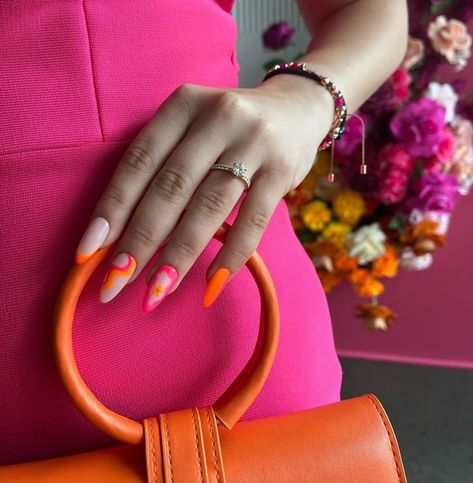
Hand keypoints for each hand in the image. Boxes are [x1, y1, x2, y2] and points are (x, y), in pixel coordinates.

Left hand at [74, 74, 332, 312]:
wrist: (297, 108)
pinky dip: (231, 255)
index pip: (138, 161)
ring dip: (179, 255)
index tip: (88, 253)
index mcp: (183, 105)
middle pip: (171, 187)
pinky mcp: (282, 170)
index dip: (112, 209)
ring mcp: (254, 143)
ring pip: (209, 206)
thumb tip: (124, 234)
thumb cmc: (231, 128)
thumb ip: (164, 166)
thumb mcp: (193, 127)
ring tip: (156, 293)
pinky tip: (211, 284)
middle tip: (115, 284)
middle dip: (140, 241)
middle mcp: (218, 117)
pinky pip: (253, 221)